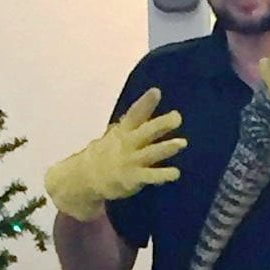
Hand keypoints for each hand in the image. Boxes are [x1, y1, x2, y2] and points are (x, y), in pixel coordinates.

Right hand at [45, 88, 185, 221]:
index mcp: (123, 131)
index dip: (145, 102)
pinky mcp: (132, 178)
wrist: (87, 177)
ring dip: (166, 148)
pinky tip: (176, 173)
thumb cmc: (108, 152)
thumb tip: (155, 94)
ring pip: (150, 153)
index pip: (134, 114)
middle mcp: (127, 144)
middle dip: (161, 124)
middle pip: (145, 132)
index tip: (156, 91)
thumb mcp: (117, 132)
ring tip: (182, 143)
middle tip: (177, 118)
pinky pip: (149, 176)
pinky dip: (162, 175)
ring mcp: (130, 161)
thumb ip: (135, 118)